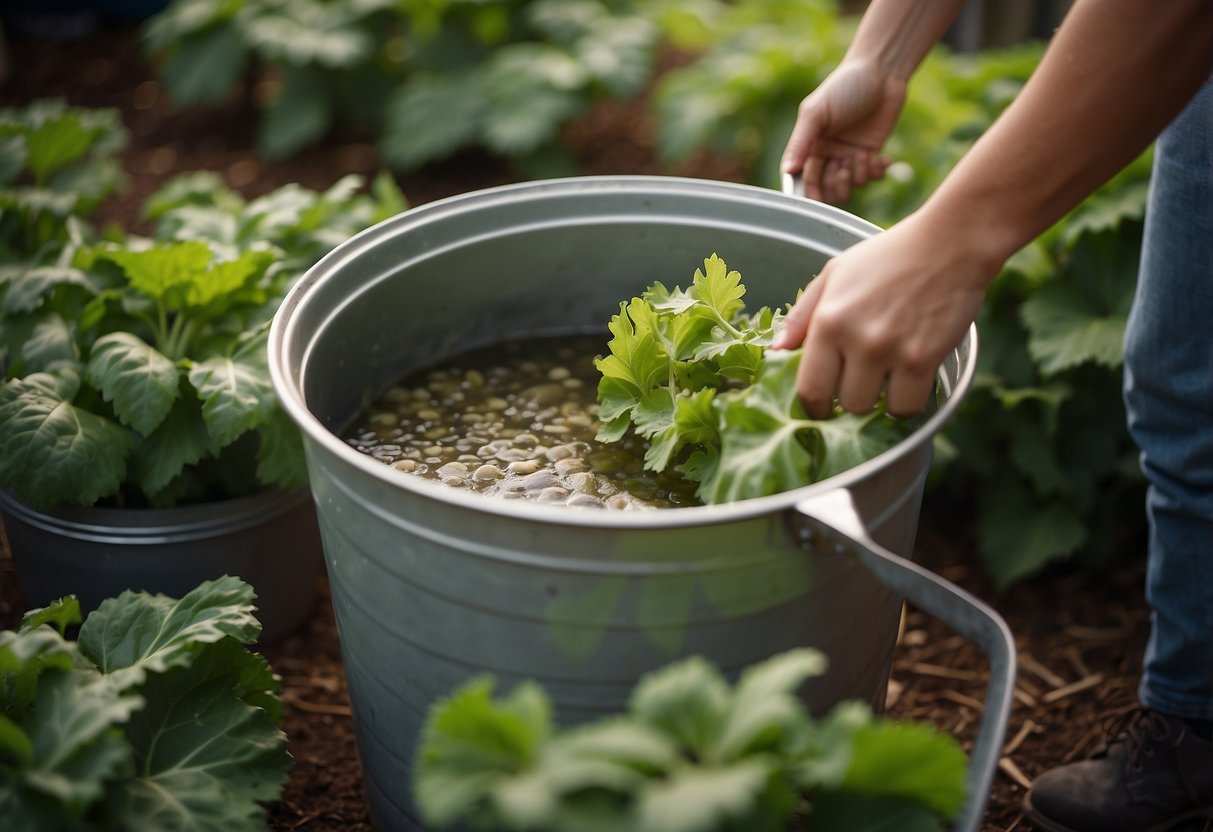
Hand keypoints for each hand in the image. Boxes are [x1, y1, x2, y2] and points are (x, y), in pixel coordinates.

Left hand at [771, 215, 993, 417]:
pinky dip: (907, 402)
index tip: (822, 406)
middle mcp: (856, 339)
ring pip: (873, 410)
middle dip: (850, 398)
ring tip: (886, 376)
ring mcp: (891, 351)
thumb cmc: (888, 257)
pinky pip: (908, 407)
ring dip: (878, 400)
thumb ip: (802, 315)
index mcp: (828, 320)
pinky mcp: (924, 359)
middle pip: (843, 404)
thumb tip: (776, 351)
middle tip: (861, 381)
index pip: (809, 389)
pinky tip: (908, 381)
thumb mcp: (835, 274)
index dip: (813, 407)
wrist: (949, 244)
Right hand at [780, 59, 904, 203]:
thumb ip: (800, 142)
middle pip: (824, 189)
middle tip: (842, 171)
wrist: (881, 72)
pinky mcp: (870, 154)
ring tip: (863, 156)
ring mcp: (848, 156)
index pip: (802, 178)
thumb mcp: (816, 112)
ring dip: (856, 177)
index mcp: (809, 145)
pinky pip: (870, 178)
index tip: (815, 198)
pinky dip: (875, 172)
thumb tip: (787, 170)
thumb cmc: (844, 86)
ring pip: (848, 187)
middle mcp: (826, 154)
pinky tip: (880, 158)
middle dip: (833, 186)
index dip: (807, 191)